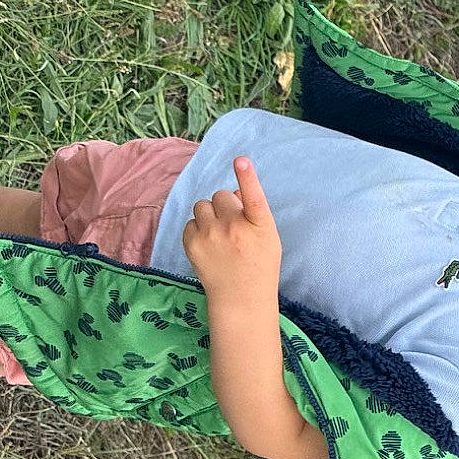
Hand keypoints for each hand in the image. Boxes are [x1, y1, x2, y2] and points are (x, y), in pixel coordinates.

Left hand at [182, 157, 281, 300]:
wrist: (240, 298)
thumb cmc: (259, 265)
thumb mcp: (267, 238)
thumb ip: (253, 212)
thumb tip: (234, 190)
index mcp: (260, 226)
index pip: (254, 197)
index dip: (247, 176)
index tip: (241, 160)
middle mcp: (235, 228)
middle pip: (221, 195)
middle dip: (224, 205)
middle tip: (232, 225)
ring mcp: (211, 236)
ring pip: (202, 205)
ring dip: (209, 214)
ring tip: (218, 234)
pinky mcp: (192, 244)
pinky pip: (191, 222)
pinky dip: (198, 229)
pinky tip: (208, 245)